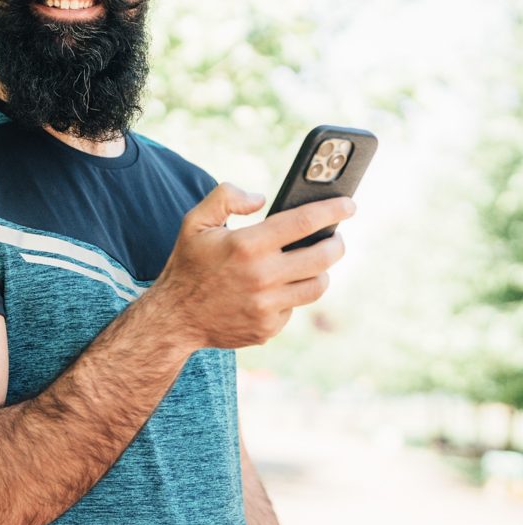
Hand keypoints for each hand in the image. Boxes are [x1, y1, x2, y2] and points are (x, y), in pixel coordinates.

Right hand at [150, 182, 354, 349]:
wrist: (174, 318)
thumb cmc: (187, 265)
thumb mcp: (194, 222)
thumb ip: (225, 197)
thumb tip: (260, 198)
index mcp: (246, 245)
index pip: (304, 222)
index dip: (333, 210)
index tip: (349, 204)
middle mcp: (261, 276)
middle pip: (323, 256)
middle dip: (336, 243)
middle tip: (335, 237)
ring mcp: (267, 306)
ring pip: (318, 286)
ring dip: (321, 271)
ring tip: (312, 263)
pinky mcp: (268, 328)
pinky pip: (294, 308)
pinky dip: (292, 296)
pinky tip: (277, 289)